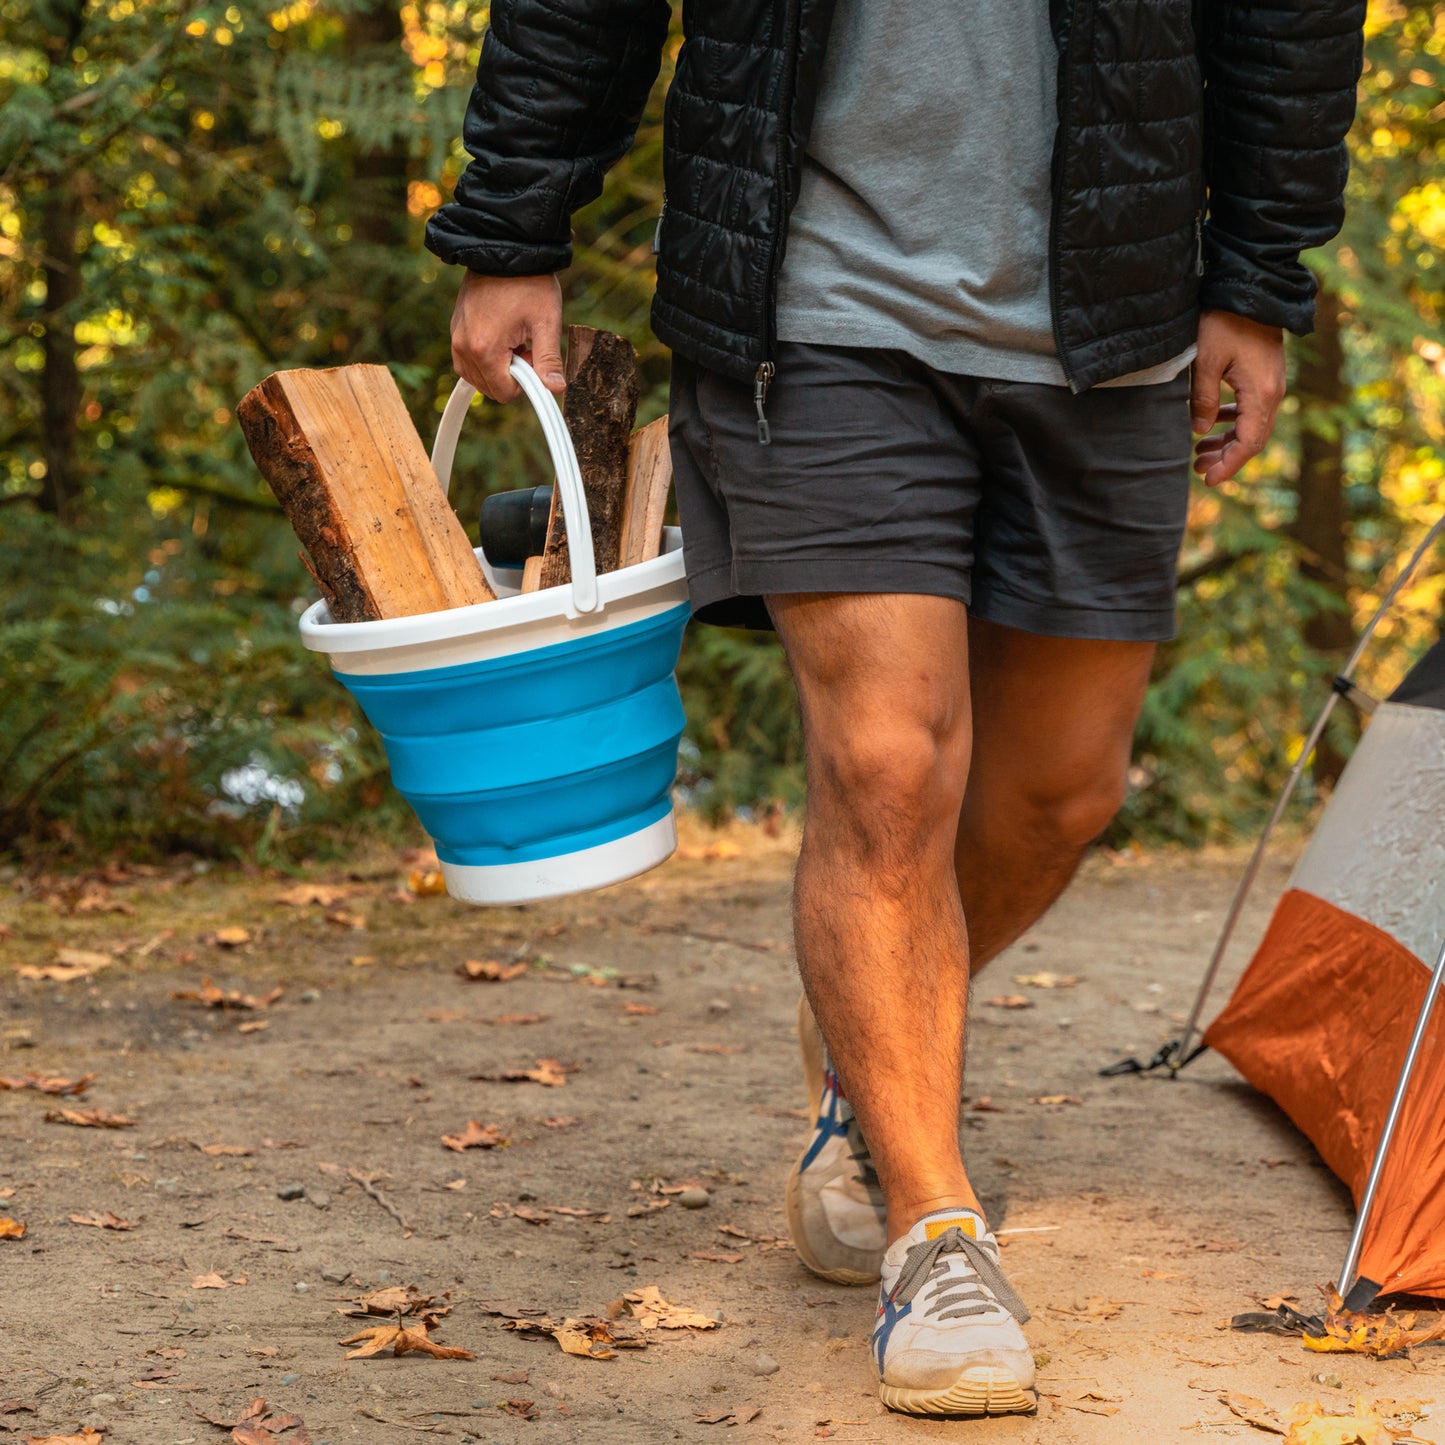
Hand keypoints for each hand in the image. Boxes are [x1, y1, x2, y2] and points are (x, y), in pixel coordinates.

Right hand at [450, 271, 564, 402]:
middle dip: (511, 375)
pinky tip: (501, 333)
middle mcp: (464, 347)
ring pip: (477, 377)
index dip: (525, 382)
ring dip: (498, 366)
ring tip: (513, 338)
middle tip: (525, 344)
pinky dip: (485, 356)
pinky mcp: (456, 329)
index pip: (504, 393)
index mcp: (484, 350)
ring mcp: (456, 338)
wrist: (504, 249)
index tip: (533, 355)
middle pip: (489, 388)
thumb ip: (549, 360)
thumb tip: (556, 388)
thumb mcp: (546, 322)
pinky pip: (468, 360)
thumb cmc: (528, 283)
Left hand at [1189, 309, 1285, 486]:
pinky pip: (1252, 408)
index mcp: (1261, 394)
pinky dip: (1233, 422)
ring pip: (1252, 425)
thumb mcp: (1205, 362)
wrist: (1250, 289)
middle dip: (1226, 458)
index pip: (1248, 444)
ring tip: (1199, 452)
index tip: (1208, 481)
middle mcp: (1273, 392)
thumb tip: (1201, 432)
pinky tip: (1212, 426)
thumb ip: (1203, 400)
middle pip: (1252, 439)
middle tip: (1197, 469)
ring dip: (1227, 441)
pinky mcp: (1265, 374)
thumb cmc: (1224, 322)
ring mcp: (1272, 383)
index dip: (1229, 465)